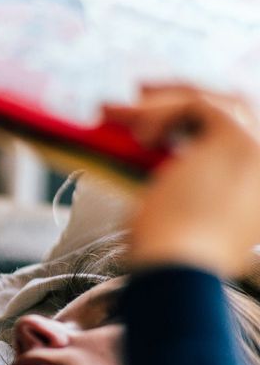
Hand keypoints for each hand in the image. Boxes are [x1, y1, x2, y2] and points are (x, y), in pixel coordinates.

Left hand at [103, 85, 259, 276]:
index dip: (198, 118)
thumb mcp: (177, 209)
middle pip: (234, 109)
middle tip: (140, 93)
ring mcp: (258, 151)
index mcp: (257, 188)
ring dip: (164, 102)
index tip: (158, 115)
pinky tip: (135, 134)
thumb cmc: (168, 253)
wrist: (179, 271)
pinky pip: (195, 105)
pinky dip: (159, 112)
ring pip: (215, 103)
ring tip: (119, 110)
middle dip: (184, 96)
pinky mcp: (236, 141)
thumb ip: (179, 179)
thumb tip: (150, 151)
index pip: (239, 132)